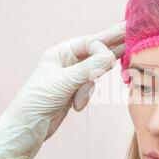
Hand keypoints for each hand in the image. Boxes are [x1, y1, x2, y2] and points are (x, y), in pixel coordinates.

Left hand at [0, 22, 124, 158]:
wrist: (27, 129)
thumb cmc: (37, 100)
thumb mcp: (64, 82)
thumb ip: (89, 68)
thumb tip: (110, 56)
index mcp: (60, 52)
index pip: (89, 42)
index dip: (103, 47)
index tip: (112, 57)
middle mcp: (67, 62)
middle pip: (95, 51)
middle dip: (112, 46)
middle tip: (131, 30)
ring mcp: (72, 77)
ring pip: (95, 74)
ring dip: (88, 88)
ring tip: (77, 98)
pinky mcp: (75, 92)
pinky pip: (90, 88)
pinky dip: (85, 97)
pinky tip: (75, 106)